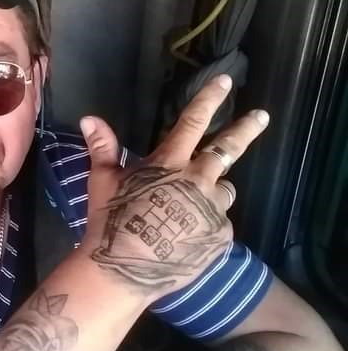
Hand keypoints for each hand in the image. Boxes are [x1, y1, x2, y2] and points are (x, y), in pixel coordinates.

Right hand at [78, 75, 268, 302]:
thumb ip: (103, 147)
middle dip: (247, 129)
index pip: (192, 122)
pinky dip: (208, 224)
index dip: (209, 98)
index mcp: (170, 162)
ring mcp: (212, 209)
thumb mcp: (103, 181)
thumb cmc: (109, 221)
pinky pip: (219, 223)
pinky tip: (187, 237)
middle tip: (262, 116)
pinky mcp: (220, 236)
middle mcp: (197, 180)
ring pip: (223, 189)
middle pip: (228, 149)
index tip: (225, 81)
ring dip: (214, 190)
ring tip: (194, 206)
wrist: (122, 270)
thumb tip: (88, 117)